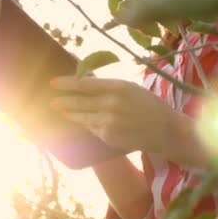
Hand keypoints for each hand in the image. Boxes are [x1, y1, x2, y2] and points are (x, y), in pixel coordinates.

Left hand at [50, 76, 180, 155]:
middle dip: (63, 101)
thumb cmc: (151, 106)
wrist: (166, 131)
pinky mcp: (107, 136)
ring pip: (81, 116)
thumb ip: (109, 87)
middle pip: (78, 101)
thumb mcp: (132, 88)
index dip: (67, 84)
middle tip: (51, 100)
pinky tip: (80, 121)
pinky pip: (91, 128)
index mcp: (117, 87)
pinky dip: (85, 124)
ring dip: (69, 113)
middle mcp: (110, 103)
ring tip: (59, 109)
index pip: (85, 84)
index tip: (54, 83)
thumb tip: (85, 85)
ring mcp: (107, 121)